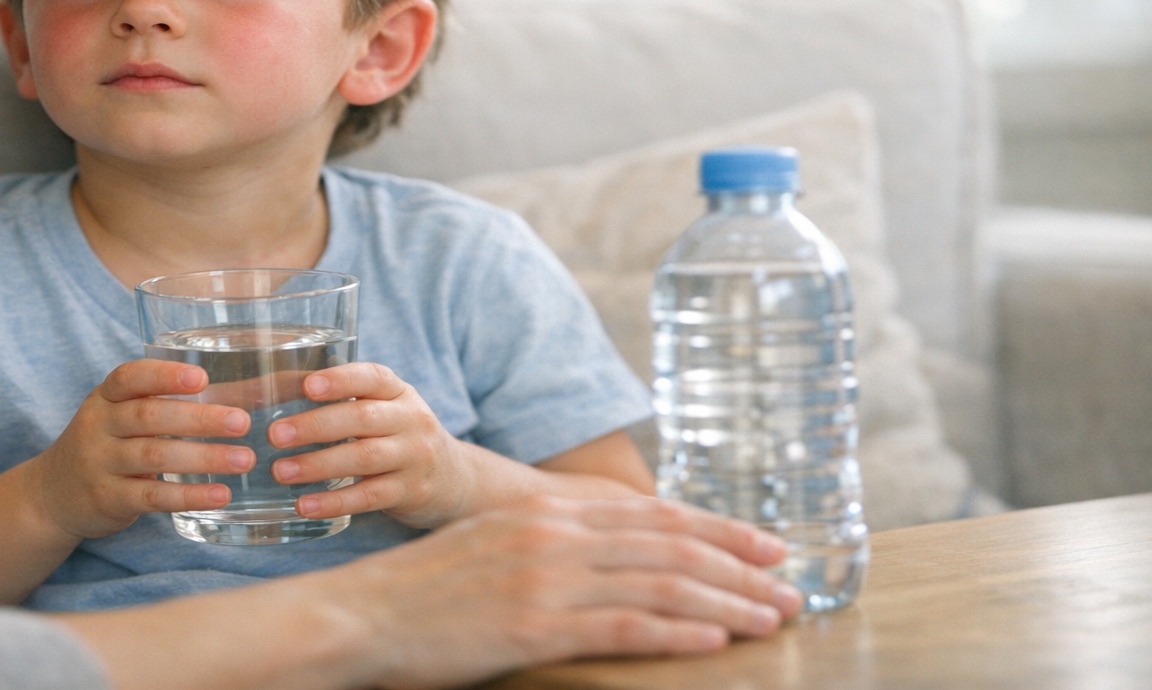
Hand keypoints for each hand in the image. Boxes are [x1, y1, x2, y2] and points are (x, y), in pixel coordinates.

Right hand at [25, 359, 254, 539]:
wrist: (53, 494)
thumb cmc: (107, 444)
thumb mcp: (122, 415)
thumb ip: (170, 403)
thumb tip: (250, 391)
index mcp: (105, 397)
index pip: (128, 377)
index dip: (164, 375)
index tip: (201, 378)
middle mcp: (98, 426)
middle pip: (148, 416)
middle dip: (198, 418)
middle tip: (242, 422)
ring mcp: (99, 464)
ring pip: (153, 456)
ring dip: (203, 458)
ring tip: (244, 459)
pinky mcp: (108, 499)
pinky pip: (151, 498)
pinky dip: (188, 496)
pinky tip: (221, 495)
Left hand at [267, 362, 477, 527]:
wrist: (454, 479)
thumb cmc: (401, 437)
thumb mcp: (387, 409)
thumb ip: (348, 401)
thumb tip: (277, 392)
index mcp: (399, 392)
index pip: (372, 377)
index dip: (340, 380)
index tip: (307, 386)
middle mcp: (411, 420)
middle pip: (362, 418)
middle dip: (315, 426)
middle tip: (274, 434)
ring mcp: (414, 457)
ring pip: (363, 458)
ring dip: (317, 465)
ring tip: (280, 471)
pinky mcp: (411, 492)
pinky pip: (369, 497)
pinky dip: (334, 502)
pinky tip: (304, 505)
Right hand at [315, 495, 804, 688]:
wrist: (361, 613)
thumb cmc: (421, 589)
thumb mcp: (489, 544)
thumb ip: (547, 541)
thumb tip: (608, 555)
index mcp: (545, 509)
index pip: (652, 514)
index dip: (717, 527)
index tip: (765, 543)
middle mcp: (554, 533)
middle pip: (670, 544)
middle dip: (739, 564)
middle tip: (790, 584)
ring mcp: (547, 577)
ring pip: (662, 584)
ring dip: (727, 602)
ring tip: (772, 617)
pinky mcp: (536, 623)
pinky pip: (626, 626)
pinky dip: (679, 633)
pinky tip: (717, 641)